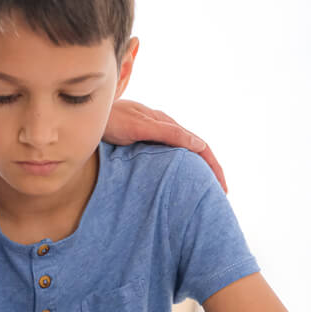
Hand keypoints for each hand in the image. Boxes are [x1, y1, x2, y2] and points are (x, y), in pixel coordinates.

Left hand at [104, 99, 226, 192]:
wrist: (88, 114)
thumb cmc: (111, 119)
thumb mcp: (140, 127)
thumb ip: (167, 133)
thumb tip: (199, 145)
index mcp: (168, 125)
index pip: (201, 148)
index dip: (214, 169)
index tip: (222, 190)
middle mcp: (163, 129)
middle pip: (195, 152)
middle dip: (209, 173)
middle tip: (218, 196)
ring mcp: (152, 136)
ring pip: (181, 155)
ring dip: (194, 173)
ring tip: (200, 194)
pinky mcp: (140, 143)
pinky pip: (165, 158)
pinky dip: (176, 170)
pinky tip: (173, 183)